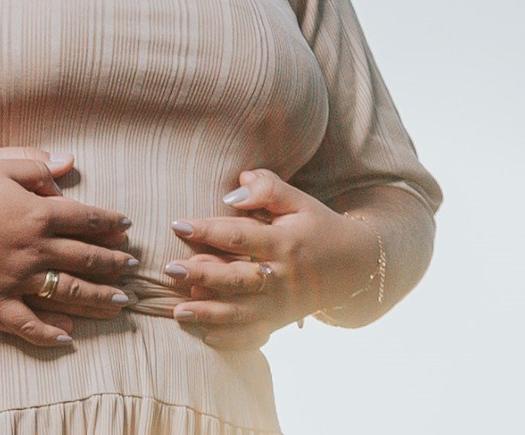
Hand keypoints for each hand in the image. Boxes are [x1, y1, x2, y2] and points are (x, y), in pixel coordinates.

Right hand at [0, 150, 136, 348]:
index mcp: (38, 213)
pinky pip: (27, 322)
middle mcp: (35, 247)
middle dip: (114, 263)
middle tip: (133, 268)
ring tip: (119, 302)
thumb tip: (68, 164)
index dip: (110, 223)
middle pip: (85, 257)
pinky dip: (48, 332)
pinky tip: (67, 337)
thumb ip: (35, 165)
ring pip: (68, 292)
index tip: (127, 226)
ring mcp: (17, 277)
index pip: (86, 219)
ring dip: (97, 297)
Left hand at [165, 169, 380, 349]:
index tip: (178, 224)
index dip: (209, 230)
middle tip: (170, 269)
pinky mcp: (280, 322)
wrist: (354, 267)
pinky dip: (231, 339)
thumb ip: (268, 188)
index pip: (241, 236)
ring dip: (209, 314)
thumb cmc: (316, 227)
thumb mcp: (299, 201)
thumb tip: (235, 185)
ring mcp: (281, 304)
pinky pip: (254, 335)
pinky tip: (205, 336)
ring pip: (242, 314)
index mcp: (285, 243)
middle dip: (203, 275)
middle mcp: (282, 277)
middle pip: (238, 279)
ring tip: (177, 312)